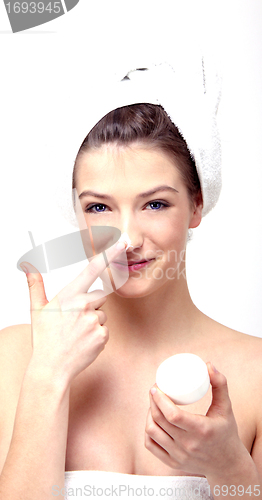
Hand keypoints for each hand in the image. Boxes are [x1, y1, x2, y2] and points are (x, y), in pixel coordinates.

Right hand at [20, 240, 125, 384]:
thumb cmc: (44, 337)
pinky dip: (97, 335)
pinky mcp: (102, 336)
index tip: (121, 243)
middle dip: (91, 305)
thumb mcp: (37, 309)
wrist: (51, 367)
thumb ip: (36, 285)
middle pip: (100, 296)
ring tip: (77, 333)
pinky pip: (105, 330)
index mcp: (69, 295)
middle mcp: (83, 305)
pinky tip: (84, 342)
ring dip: (94, 321)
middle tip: (74, 321)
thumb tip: (28, 267)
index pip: (92, 270)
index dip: (108, 255)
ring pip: (103, 314)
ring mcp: (94, 321)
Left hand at [145, 363, 243, 476]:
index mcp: (201, 431)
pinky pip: (151, 446)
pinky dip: (148, 431)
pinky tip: (152, 421)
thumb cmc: (226, 432)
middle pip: (159, 421)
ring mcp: (179, 456)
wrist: (227, 464)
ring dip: (149, 415)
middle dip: (152, 402)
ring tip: (154, 404)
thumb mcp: (226, 408)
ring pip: (152, 433)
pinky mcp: (172, 463)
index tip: (156, 387)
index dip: (160, 399)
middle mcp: (188, 445)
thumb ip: (220, 385)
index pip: (173, 415)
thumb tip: (208, 365)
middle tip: (154, 390)